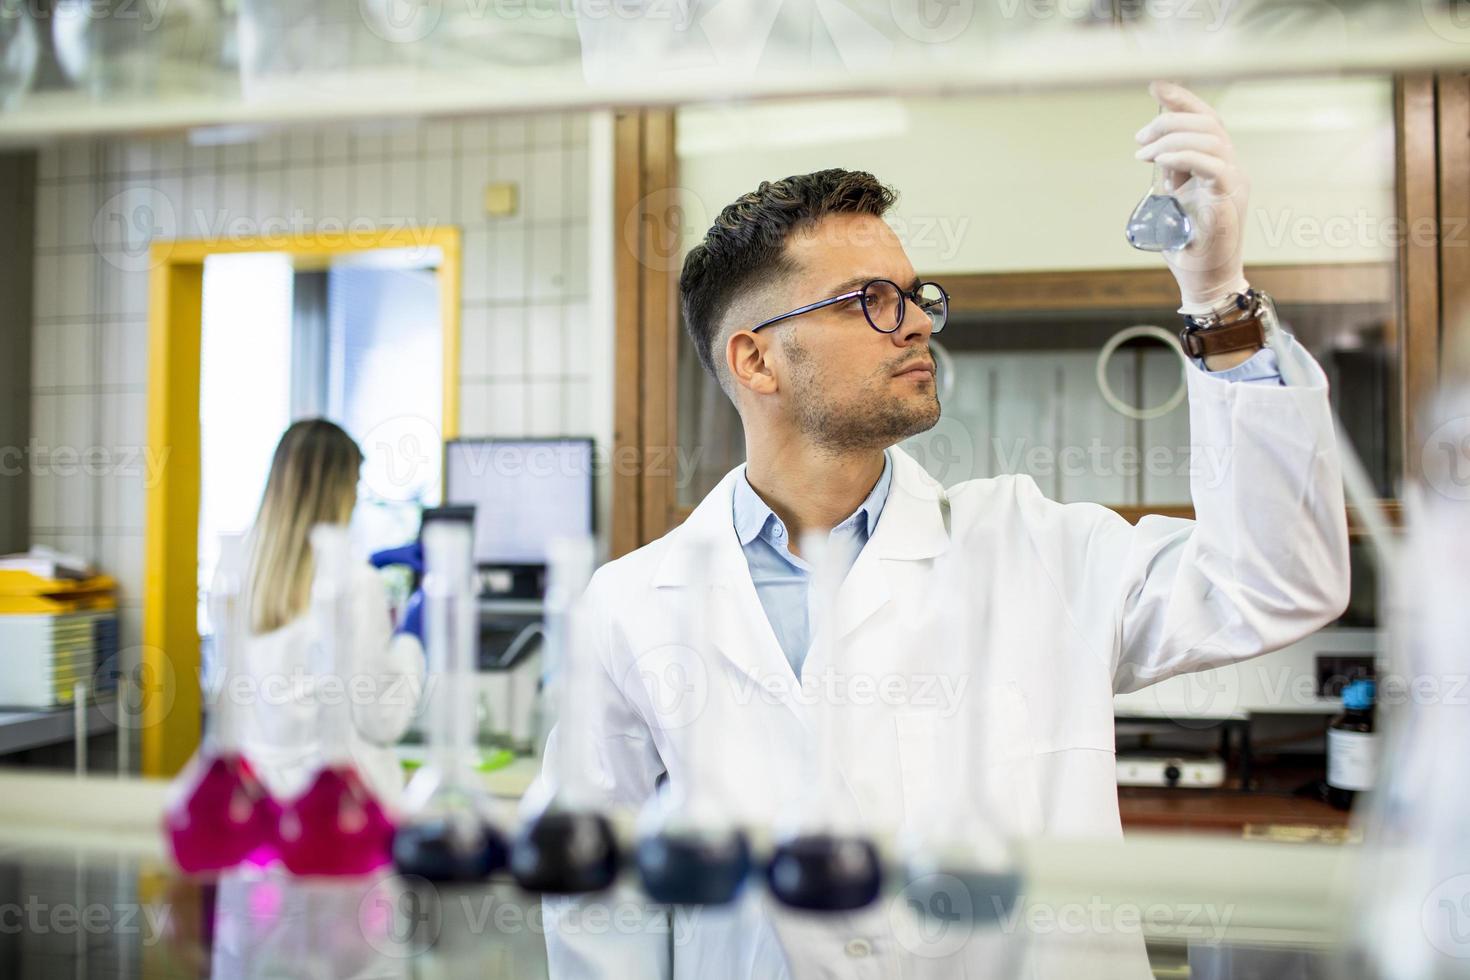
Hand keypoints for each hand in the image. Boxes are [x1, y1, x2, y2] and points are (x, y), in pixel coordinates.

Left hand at [1134, 80, 1250, 311]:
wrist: (1205, 280)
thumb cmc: (1188, 243)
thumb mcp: (1173, 199)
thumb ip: (1170, 173)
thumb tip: (1154, 149)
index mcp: (1219, 164)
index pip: (1207, 119)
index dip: (1183, 98)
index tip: (1155, 87)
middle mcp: (1231, 169)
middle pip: (1209, 122)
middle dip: (1170, 119)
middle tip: (1139, 137)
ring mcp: (1233, 184)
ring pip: (1211, 139)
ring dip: (1172, 138)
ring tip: (1144, 152)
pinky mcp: (1228, 201)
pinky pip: (1214, 166)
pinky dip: (1185, 157)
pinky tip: (1160, 160)